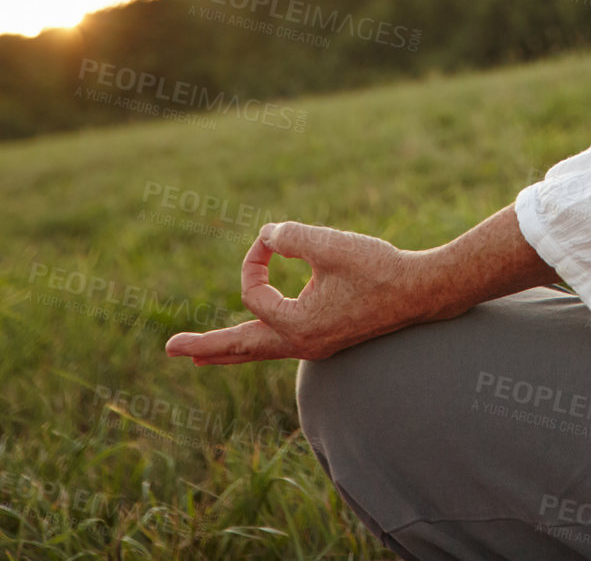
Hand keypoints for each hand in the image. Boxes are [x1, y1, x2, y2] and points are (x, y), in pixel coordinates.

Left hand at [164, 221, 415, 365]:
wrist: (420, 293)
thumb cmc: (377, 268)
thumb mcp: (330, 245)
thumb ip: (292, 237)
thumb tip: (266, 236)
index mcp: (296, 325)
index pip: (254, 292)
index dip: (256, 259)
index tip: (272, 239)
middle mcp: (300, 344)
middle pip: (241, 348)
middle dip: (205, 346)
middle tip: (170, 348)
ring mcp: (314, 346)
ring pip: (260, 350)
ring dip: (229, 349)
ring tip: (201, 355)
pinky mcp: (326, 339)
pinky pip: (279, 345)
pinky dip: (257, 342)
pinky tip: (256, 339)